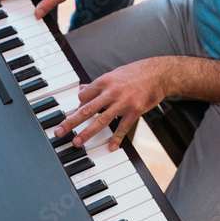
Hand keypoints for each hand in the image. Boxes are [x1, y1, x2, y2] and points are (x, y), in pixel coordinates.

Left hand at [54, 59, 168, 151]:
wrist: (159, 73)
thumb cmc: (137, 73)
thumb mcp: (115, 74)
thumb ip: (98, 84)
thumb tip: (82, 89)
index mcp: (105, 81)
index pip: (84, 96)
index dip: (78, 105)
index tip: (75, 113)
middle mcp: (111, 92)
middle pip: (87, 109)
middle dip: (71, 121)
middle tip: (60, 132)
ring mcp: (123, 102)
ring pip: (101, 120)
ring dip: (88, 132)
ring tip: (78, 142)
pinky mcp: (135, 111)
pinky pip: (123, 127)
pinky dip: (116, 138)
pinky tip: (111, 147)